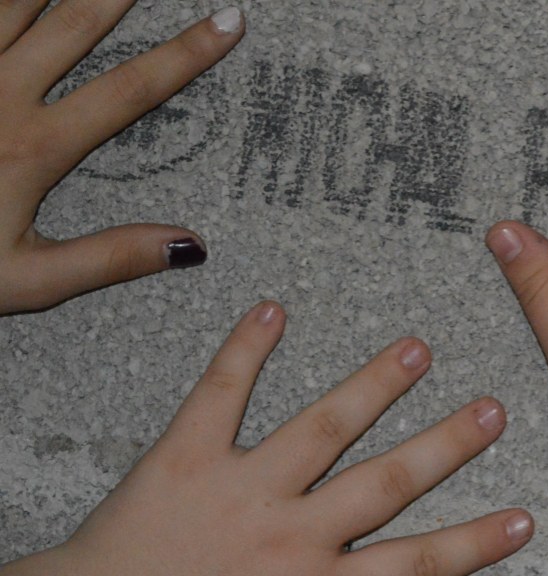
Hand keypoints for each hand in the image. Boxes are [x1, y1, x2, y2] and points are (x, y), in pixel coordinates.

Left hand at [0, 1, 243, 313]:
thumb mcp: (29, 279)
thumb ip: (111, 258)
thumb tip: (190, 244)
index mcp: (36, 147)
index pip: (133, 90)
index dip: (187, 54)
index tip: (228, 22)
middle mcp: (0, 95)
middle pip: (76, 22)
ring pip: (15, 3)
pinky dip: (2, 0)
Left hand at [0, 301, 532, 575]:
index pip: (415, 566)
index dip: (475, 544)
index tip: (524, 519)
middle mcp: (292, 533)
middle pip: (386, 482)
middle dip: (446, 444)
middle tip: (492, 408)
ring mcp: (242, 488)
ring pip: (321, 428)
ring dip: (372, 385)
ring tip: (415, 348)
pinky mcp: (186, 457)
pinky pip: (220, 395)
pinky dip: (245, 350)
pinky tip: (272, 310)